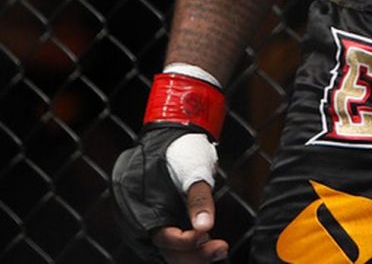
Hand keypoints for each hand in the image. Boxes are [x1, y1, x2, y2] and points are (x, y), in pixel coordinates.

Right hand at [112, 126, 227, 261]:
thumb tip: (206, 226)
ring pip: (165, 248)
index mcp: (139, 205)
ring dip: (190, 252)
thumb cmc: (180, 148)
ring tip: (216, 249)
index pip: (164, 238)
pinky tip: (201, 242)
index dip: (188, 242)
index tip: (209, 235)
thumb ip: (198, 198)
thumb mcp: (193, 169)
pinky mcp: (149, 220)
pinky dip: (182, 244)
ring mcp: (140, 221)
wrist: (169, 135)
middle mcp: (135, 219)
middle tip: (221, 249)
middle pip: (165, 249)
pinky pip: (164, 239)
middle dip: (194, 253)